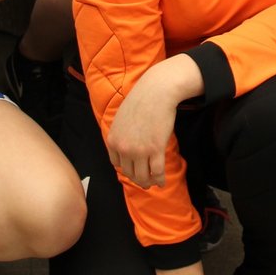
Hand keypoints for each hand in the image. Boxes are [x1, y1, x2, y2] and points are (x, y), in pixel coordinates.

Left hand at [107, 67, 183, 187]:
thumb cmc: (141, 101)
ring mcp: (139, 150)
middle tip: (145, 180)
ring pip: (142, 176)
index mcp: (113, 140)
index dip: (126, 168)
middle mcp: (124, 148)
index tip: (134, 169)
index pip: (117, 164)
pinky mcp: (156, 150)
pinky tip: (162, 182)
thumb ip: (121, 134)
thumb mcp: (121, 118)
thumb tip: (126, 146)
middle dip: (137, 178)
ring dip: (148, 182)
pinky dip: (160, 180)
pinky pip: (157, 172)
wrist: (156, 92)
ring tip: (153, 182)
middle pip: (129, 173)